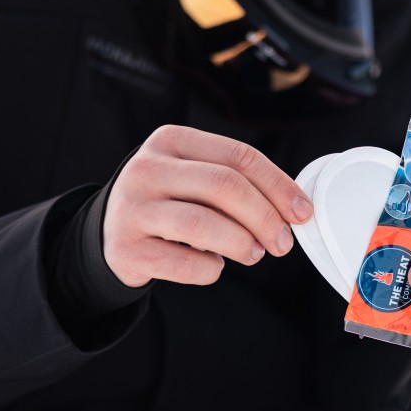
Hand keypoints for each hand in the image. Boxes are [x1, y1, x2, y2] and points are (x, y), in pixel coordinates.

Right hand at [103, 125, 312, 286]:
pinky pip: (185, 263)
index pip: (238, 156)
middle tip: (283, 242)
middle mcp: (147, 168)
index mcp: (171, 141)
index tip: (302, 212)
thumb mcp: (193, 177)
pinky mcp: (127, 249)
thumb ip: (236, 182)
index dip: (278, 185)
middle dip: (265, 218)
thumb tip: (293, 208)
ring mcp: (133, 208)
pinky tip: (214, 265)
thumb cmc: (168, 203)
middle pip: (224, 186)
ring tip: (254, 254)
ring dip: (242, 244)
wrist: (109, 234)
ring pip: (204, 224)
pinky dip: (211, 269)